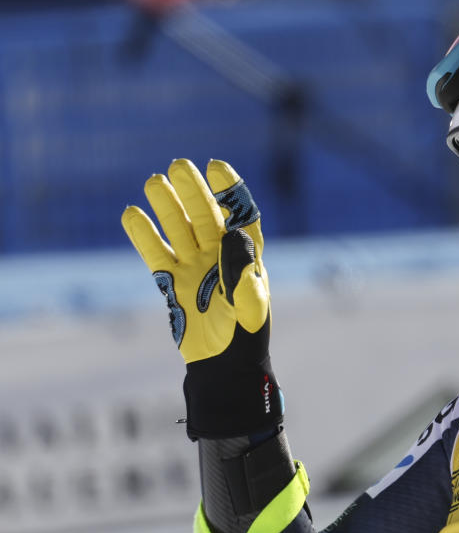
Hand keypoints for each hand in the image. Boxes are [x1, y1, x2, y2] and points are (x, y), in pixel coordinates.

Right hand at [122, 159, 281, 438]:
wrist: (224, 367)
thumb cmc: (246, 338)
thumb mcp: (253, 309)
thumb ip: (244, 275)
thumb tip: (233, 235)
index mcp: (248, 257)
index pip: (240, 216)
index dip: (230, 191)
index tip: (216, 167)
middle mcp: (220, 256)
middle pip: (205, 216)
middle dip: (193, 192)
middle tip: (177, 165)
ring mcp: (195, 267)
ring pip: (179, 229)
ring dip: (168, 207)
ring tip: (154, 181)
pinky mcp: (171, 282)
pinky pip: (156, 253)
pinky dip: (143, 236)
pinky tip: (131, 213)